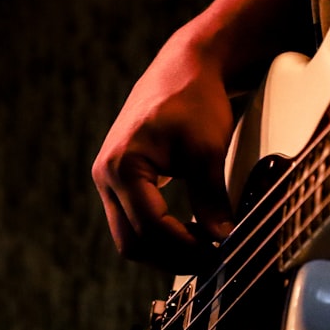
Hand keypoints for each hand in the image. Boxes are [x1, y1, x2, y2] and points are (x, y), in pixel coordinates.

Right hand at [91, 35, 235, 273]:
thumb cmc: (193, 100)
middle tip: (211, 260)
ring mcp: (108, 181)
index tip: (217, 254)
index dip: (185, 247)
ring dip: (165, 250)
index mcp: (122, 165)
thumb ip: (211, 198)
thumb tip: (223, 238)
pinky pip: (133, 222)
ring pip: (130, 237)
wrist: (182, 70)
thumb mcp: (208, 150)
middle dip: (172, 258)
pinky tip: (189, 233)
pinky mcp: (118, 183)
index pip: (150, 226)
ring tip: (203, 247)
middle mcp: (106, 176)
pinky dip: (160, 235)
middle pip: (132, 241)